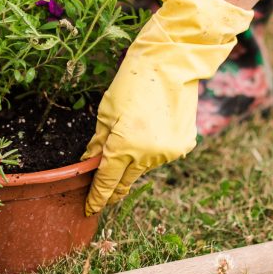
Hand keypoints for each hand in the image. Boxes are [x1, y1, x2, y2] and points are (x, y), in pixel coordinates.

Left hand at [82, 0, 252, 215]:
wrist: (170, 65)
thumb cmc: (132, 83)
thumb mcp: (106, 113)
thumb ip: (98, 143)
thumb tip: (89, 163)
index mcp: (124, 147)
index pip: (106, 181)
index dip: (97, 197)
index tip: (90, 208)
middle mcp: (148, 156)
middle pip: (125, 181)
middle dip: (113, 190)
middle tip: (103, 196)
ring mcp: (168, 153)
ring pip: (143, 166)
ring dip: (133, 161)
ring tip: (132, 136)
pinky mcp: (183, 146)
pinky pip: (161, 154)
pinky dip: (152, 149)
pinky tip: (151, 128)